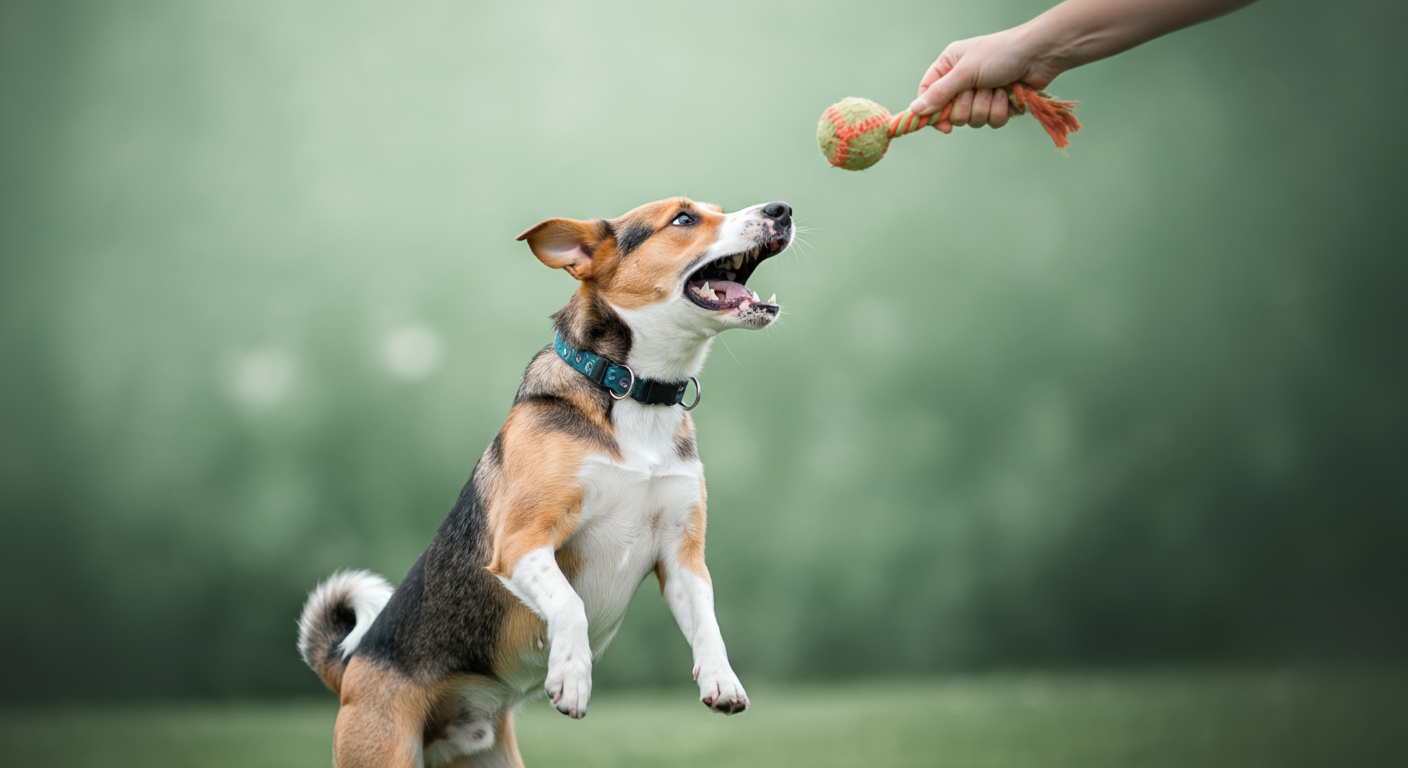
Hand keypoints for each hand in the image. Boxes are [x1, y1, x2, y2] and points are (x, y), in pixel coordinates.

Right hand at [909, 26, 1062, 129]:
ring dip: (985, 106)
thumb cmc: (1001, 54)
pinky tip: (1008, 95)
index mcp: (949, 66)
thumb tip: (915, 110)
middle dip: (967, 106)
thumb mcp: (966, 72)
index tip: (942, 124)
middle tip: (977, 91)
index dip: (932, 112)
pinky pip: (991, 121)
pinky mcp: (998, 105)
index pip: (928, 94)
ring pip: (972, 120)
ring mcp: (981, 94)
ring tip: (996, 88)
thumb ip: (940, 93)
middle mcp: (962, 81)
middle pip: (951, 112)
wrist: (1039, 55)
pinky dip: (1000, 110)